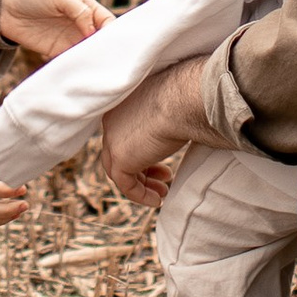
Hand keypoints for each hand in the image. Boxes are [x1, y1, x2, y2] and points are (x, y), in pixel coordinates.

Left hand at [0, 0, 112, 61]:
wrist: (5, 9)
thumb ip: (79, 11)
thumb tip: (93, 31)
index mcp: (87, 8)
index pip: (108, 23)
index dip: (113, 34)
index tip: (112, 46)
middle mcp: (83, 25)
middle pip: (101, 41)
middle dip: (106, 51)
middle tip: (110, 64)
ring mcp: (71, 40)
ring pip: (89, 54)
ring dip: (93, 62)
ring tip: (97, 72)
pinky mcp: (58, 52)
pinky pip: (73, 62)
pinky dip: (78, 68)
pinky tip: (81, 75)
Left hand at [99, 58, 206, 203]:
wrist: (182, 100)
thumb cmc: (185, 96)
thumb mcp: (169, 105)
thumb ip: (166, 116)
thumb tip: (182, 123)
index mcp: (121, 103)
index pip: (125, 133)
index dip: (143, 148)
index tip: (162, 160)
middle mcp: (111, 121)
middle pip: (121, 151)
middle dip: (142, 168)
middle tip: (164, 176)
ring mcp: (112, 140)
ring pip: (120, 170)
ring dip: (142, 184)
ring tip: (162, 193)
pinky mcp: (119, 159)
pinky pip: (126, 184)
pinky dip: (140, 195)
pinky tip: (158, 201)